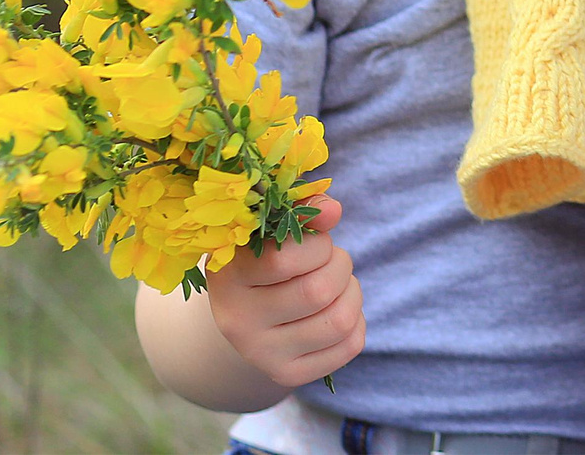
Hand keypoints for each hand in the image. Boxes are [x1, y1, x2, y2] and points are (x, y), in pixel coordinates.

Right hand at [206, 194, 364, 389]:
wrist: (246, 309)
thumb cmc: (265, 255)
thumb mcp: (272, 228)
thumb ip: (302, 210)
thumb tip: (332, 211)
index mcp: (228, 277)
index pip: (284, 260)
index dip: (316, 244)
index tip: (314, 241)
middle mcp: (237, 322)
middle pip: (318, 292)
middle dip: (339, 265)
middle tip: (330, 260)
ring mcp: (261, 354)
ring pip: (339, 321)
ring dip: (352, 292)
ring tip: (335, 283)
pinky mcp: (288, 374)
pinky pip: (349, 346)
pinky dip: (357, 321)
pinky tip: (336, 309)